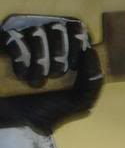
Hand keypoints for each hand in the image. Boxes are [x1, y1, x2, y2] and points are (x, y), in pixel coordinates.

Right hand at [0, 14, 102, 133]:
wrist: (19, 120)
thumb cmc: (50, 109)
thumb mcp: (79, 102)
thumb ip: (93, 82)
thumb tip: (91, 51)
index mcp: (68, 52)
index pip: (76, 28)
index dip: (77, 42)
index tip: (73, 65)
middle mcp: (48, 42)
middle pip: (57, 28)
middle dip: (59, 55)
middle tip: (55, 75)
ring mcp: (26, 42)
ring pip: (37, 32)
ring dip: (40, 61)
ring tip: (36, 82)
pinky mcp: (7, 45)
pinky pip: (14, 39)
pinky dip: (20, 58)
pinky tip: (21, 74)